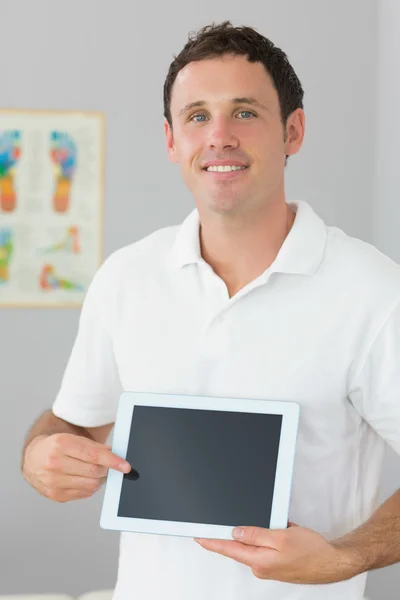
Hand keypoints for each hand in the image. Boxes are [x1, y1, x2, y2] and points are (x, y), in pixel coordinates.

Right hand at [22, 433, 130, 502]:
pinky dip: (91, 486)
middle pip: (94, 471)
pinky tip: (85, 478)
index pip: (93, 454)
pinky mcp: (55, 495)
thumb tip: (114, 454)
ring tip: (96, 470)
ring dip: (100, 479)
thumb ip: (94, 446)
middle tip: (109, 465)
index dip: (113, 460)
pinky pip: (84, 494)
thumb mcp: (74, 437)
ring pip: (90, 485)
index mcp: (60, 444)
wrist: (33, 458)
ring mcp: (53, 482)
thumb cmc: (56, 445)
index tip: (126, 466)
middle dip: (106, 469)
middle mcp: (54, 463)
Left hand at [195, 522, 354, 583]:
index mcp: (259, 561)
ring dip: (257, 534)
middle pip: (239, 547)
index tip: (197, 535)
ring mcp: (268, 568)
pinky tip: (280, 532)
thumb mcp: (282, 536)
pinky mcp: (276, 565)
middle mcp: (260, 567)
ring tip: (275, 527)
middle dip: (236, 532)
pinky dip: (267, 538)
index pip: (228, 549)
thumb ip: (256, 535)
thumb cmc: (311, 551)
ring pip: (253, 546)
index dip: (211, 541)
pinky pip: (264, 548)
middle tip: (234, 518)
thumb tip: (235, 533)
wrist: (332, 563)